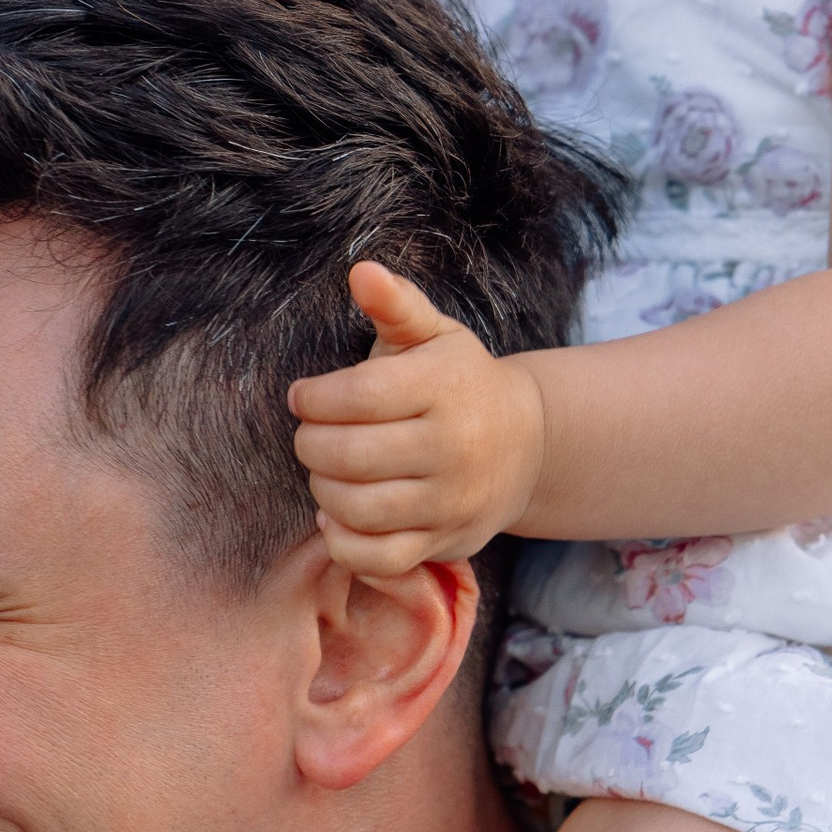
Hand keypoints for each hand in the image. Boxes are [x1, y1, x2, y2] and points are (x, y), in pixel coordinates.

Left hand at [289, 263, 548, 574]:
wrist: (527, 445)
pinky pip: (379, 559)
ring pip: (359, 509)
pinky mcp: (444, 544)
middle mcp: (453, 446)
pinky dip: (344, 543)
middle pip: (350, 455)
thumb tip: (361, 272)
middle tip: (310, 435)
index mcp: (444, 386)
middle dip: (311, 444)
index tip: (303, 396)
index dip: (313, 398)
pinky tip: (337, 516)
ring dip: (322, 490)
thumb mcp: (435, 335)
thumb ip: (395, 305)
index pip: (358, 395)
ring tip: (325, 471)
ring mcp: (450, 500)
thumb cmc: (459, 383)